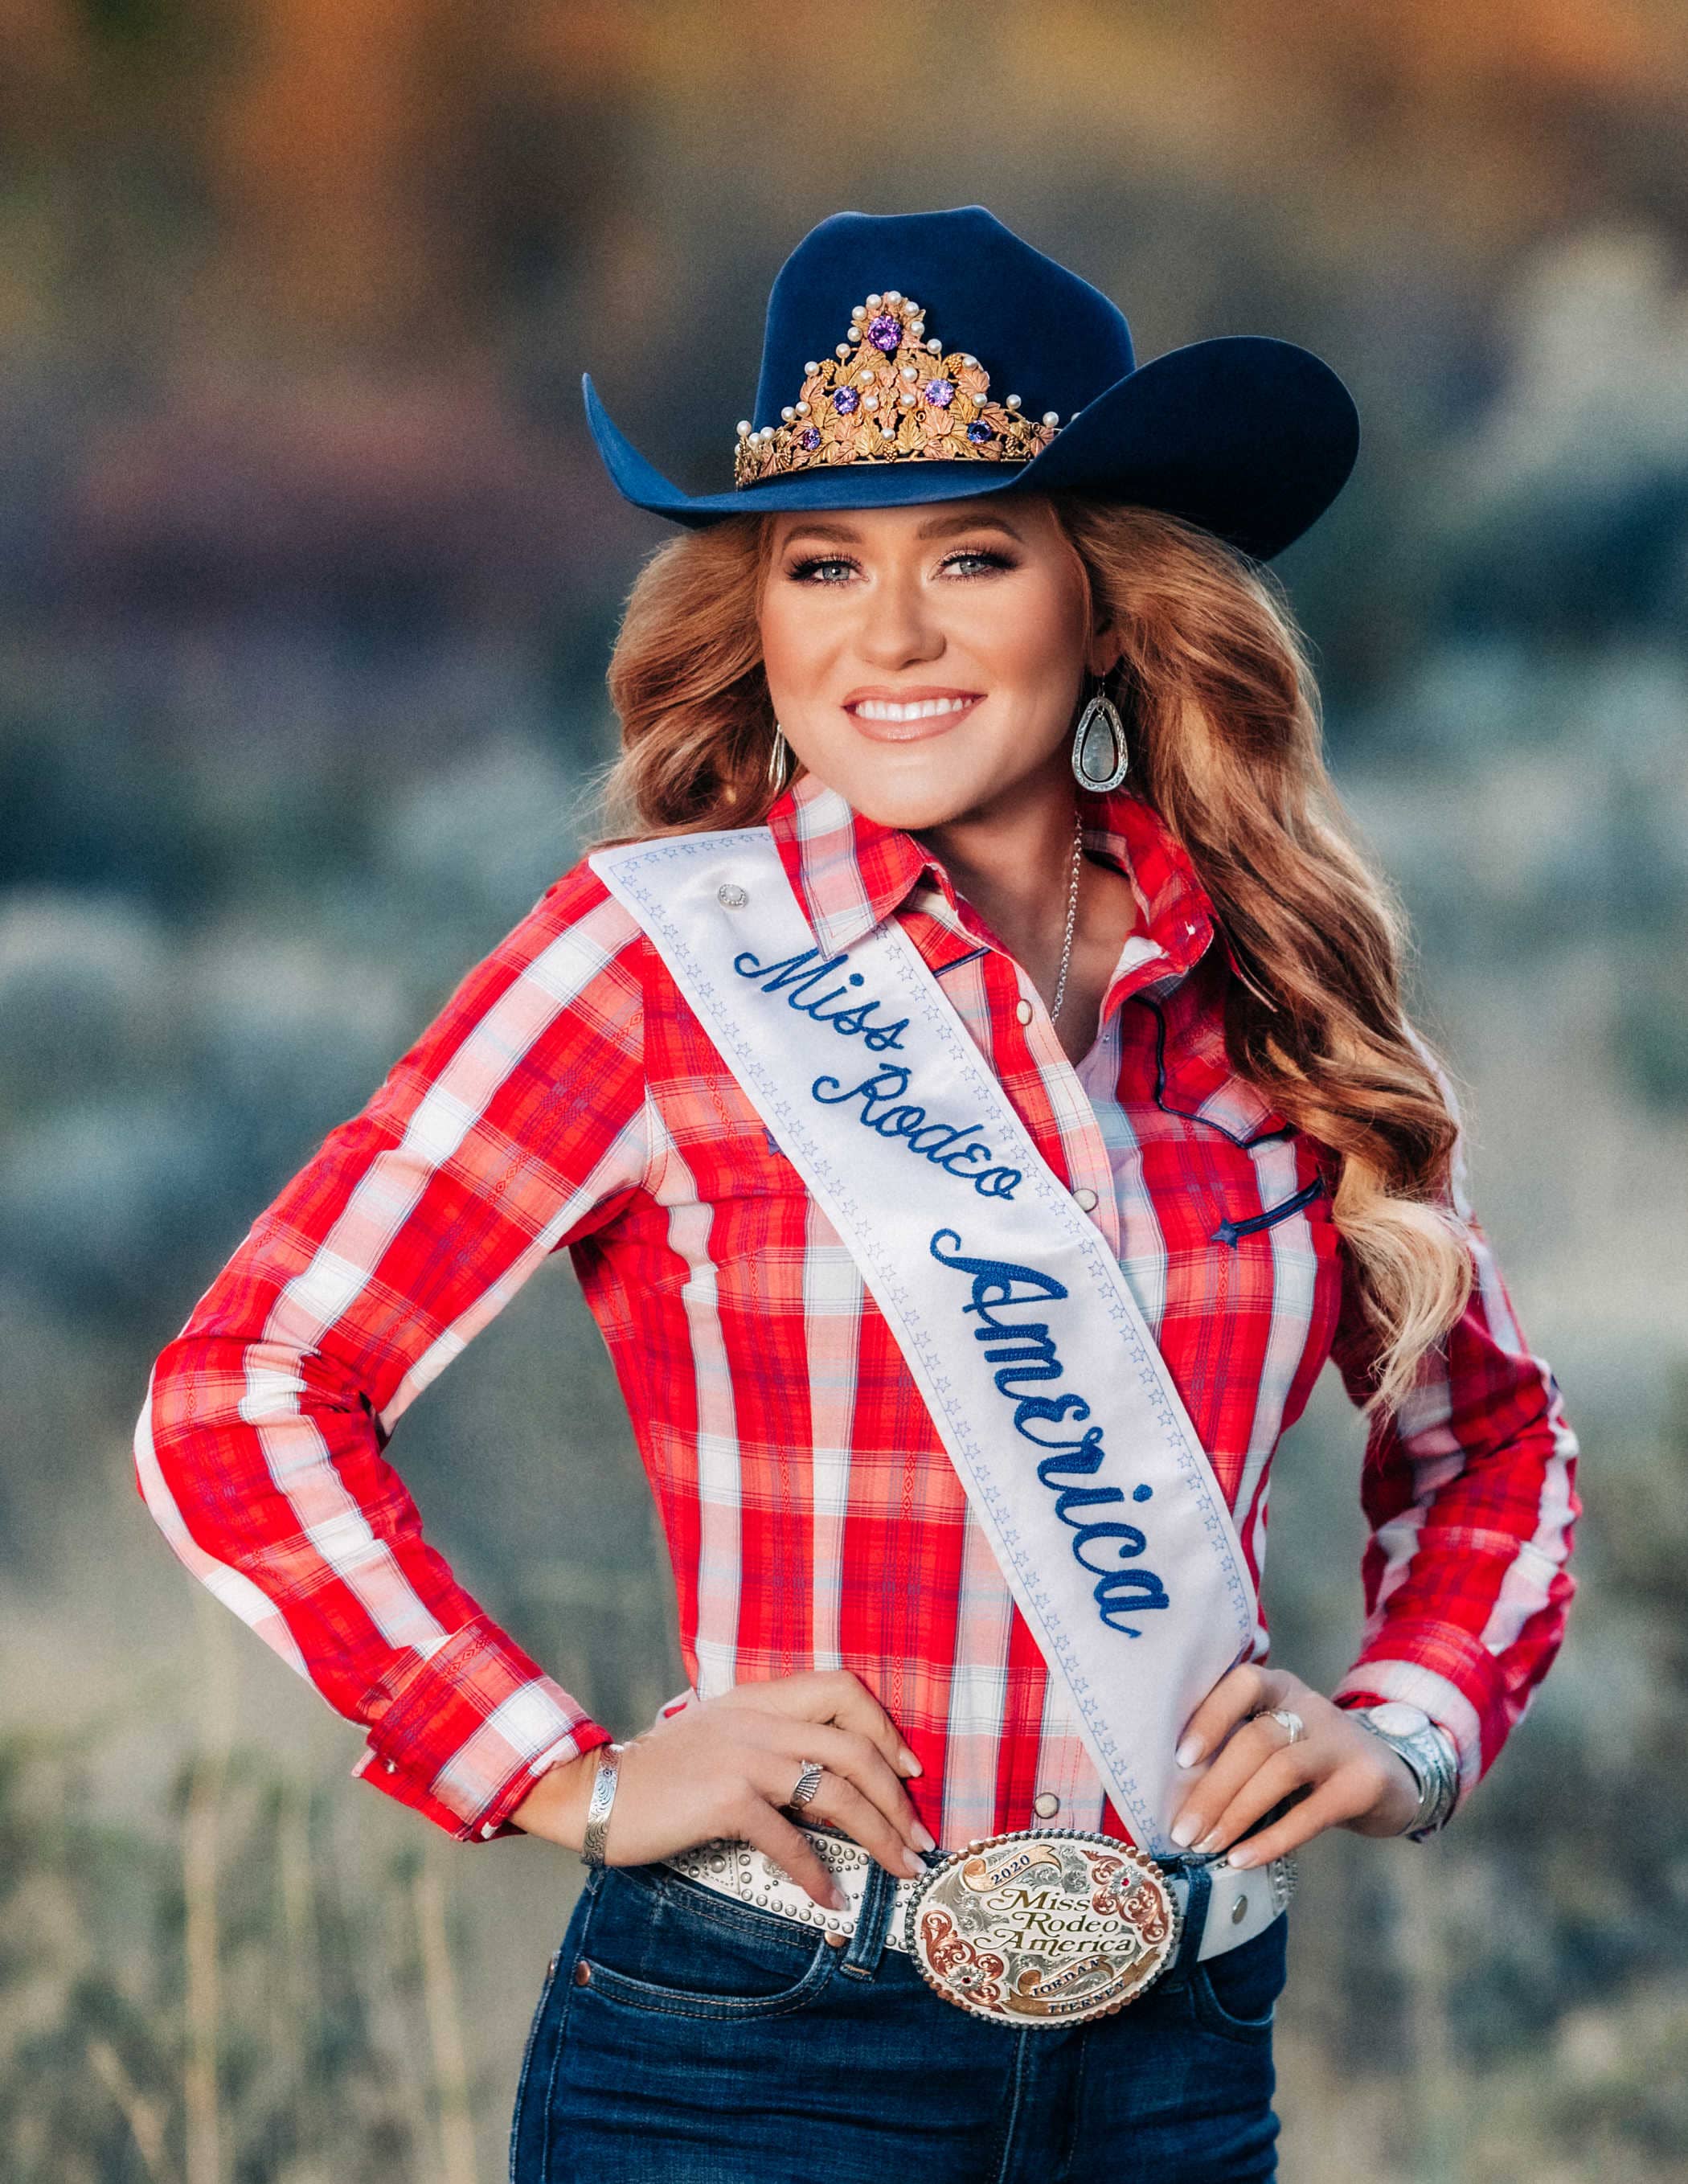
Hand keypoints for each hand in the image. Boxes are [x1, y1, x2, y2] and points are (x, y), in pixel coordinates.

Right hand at [508, 1669, 934, 1913]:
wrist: (595, 1790)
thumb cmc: (659, 1772)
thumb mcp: (720, 1735)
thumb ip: (769, 1741)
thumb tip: (828, 1782)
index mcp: (760, 1698)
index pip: (843, 1688)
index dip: (884, 1728)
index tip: (908, 1771)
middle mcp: (758, 1719)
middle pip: (854, 1745)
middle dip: (896, 1797)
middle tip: (917, 1839)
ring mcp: (743, 1756)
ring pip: (835, 1789)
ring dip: (878, 1834)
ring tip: (899, 1870)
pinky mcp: (726, 1799)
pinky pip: (789, 1838)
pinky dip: (816, 1871)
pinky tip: (830, 1897)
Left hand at [1167, 1663, 1419, 1867]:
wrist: (1390, 1779)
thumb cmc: (1310, 1763)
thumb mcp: (1277, 1741)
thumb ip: (1237, 1749)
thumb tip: (1177, 1793)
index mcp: (1281, 1688)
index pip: (1244, 1683)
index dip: (1211, 1717)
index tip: (1180, 1758)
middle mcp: (1311, 1707)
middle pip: (1256, 1739)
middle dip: (1213, 1788)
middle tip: (1183, 1830)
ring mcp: (1341, 1743)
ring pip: (1281, 1771)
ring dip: (1237, 1812)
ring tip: (1207, 1845)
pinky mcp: (1364, 1784)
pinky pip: (1312, 1814)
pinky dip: (1272, 1839)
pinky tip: (1242, 1858)